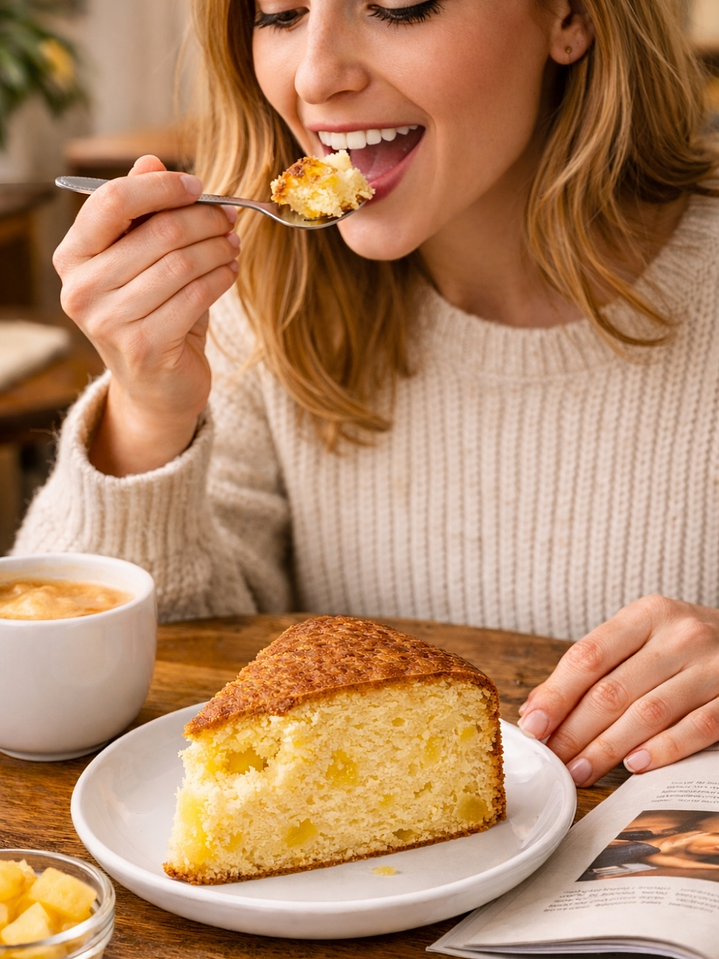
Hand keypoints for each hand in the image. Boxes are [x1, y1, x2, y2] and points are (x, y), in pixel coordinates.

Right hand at [53, 155, 239, 475]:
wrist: (155, 387)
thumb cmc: (150, 313)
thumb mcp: (141, 260)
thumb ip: (142, 213)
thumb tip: (152, 161)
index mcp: (72, 257)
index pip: (113, 201)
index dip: (162, 188)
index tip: (198, 187)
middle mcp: (81, 289)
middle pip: (158, 232)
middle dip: (204, 219)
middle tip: (229, 217)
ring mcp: (110, 322)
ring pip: (182, 263)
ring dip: (218, 248)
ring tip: (233, 244)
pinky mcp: (145, 346)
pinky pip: (197, 296)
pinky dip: (222, 277)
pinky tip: (231, 271)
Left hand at [517, 595, 718, 785]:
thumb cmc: (683, 644)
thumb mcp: (642, 637)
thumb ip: (595, 667)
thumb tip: (537, 708)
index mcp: (647, 615)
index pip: (589, 656)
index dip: (556, 694)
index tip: (533, 725)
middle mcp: (680, 635)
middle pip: (613, 690)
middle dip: (575, 731)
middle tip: (553, 760)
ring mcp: (712, 666)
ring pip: (648, 713)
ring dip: (608, 748)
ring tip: (580, 770)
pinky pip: (696, 728)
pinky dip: (663, 750)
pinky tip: (634, 766)